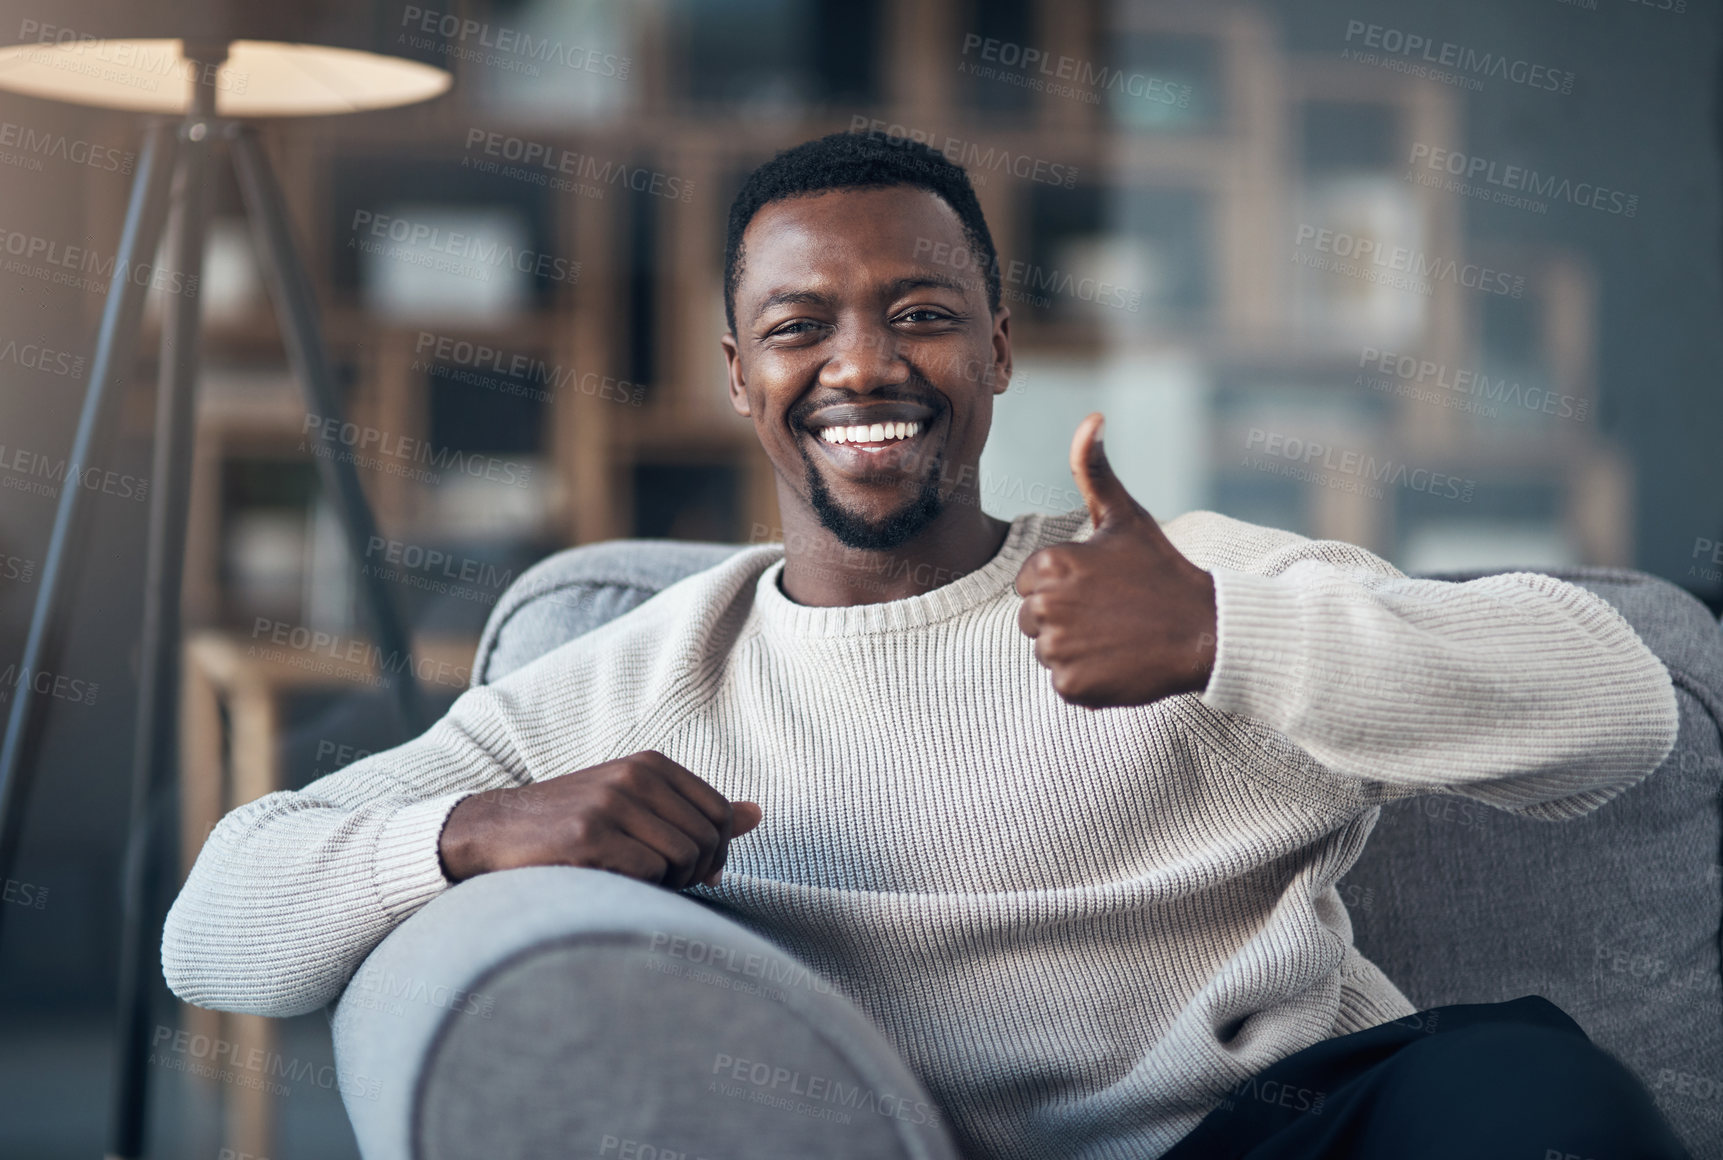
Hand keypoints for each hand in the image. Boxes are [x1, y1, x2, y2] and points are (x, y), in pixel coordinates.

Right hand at [438, 750, 762, 889]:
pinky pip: (651, 873)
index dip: (717, 851)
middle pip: (709, 838)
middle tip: (665, 882)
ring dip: (670, 883)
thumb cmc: (573, 824)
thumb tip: (757, 814)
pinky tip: (614, 883)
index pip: (721, 813)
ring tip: (638, 882)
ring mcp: (612, 804)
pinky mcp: (589, 836)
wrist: (494, 831)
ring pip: (684, 857)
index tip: (696, 870)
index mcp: (651, 764)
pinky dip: (642, 889)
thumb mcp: (636, 806)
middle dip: (696, 871)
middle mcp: (634, 776)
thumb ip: (694, 810)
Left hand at [1014, 412, 1217, 707]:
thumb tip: (1091, 419)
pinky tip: (1119, 662)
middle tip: (1112, 613)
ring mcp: (1058, 650)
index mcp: (1050, 565)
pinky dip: (1088, 679)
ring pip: (1046, 652)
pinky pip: (1064, 684)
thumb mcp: (1126, 517)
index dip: (1064, 587)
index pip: (1029, 585)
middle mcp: (1046, 607)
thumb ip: (1095, 471)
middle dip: (1065, 618)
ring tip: (1117, 636)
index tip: (1101, 587)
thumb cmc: (1162, 570)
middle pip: (1032, 620)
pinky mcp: (1072, 687)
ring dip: (1075, 649)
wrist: (1206, 631)